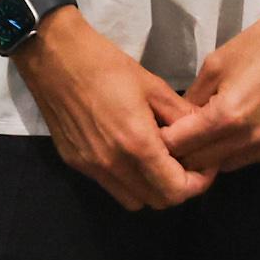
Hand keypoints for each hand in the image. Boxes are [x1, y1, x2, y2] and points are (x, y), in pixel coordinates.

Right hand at [12, 8, 205, 210]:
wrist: (54, 57)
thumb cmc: (106, 65)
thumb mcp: (153, 86)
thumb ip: (181, 116)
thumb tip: (204, 133)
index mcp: (137, 144)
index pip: (177, 190)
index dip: (198, 183)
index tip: (204, 165)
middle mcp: (113, 165)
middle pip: (157, 202)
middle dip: (177, 187)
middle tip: (184, 162)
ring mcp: (92, 167)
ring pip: (133, 201)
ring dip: (151, 188)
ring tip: (157, 160)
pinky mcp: (75, 163)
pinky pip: (110, 186)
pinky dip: (127, 180)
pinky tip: (128, 152)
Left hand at [159, 0, 259, 176]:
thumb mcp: (215, 65)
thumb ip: (193, 98)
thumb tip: (176, 121)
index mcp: (227, 117)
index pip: (181, 146)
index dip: (164, 141)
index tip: (157, 133)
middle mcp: (249, 139)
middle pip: (201, 164)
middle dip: (184, 153)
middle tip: (177, 138)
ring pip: (226, 166)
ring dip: (211, 156)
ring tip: (204, 137)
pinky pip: (251, 158)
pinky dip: (236, 151)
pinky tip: (235, 132)